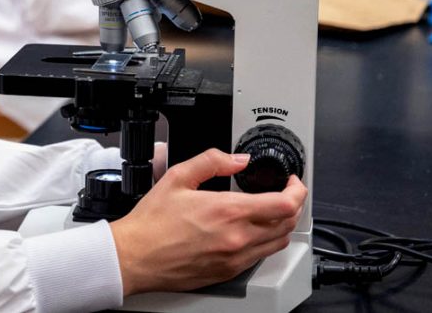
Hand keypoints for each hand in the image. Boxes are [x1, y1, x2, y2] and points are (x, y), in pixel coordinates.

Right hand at [108, 148, 306, 296]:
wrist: (135, 257)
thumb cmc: (151, 223)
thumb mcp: (177, 177)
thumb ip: (212, 161)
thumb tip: (237, 159)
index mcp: (228, 211)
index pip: (285, 204)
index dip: (297, 190)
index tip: (291, 182)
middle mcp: (237, 238)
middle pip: (288, 224)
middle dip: (293, 204)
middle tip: (284, 193)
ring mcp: (235, 258)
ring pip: (279, 243)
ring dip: (282, 225)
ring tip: (271, 211)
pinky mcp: (229, 272)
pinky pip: (260, 257)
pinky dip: (265, 241)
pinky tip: (250, 231)